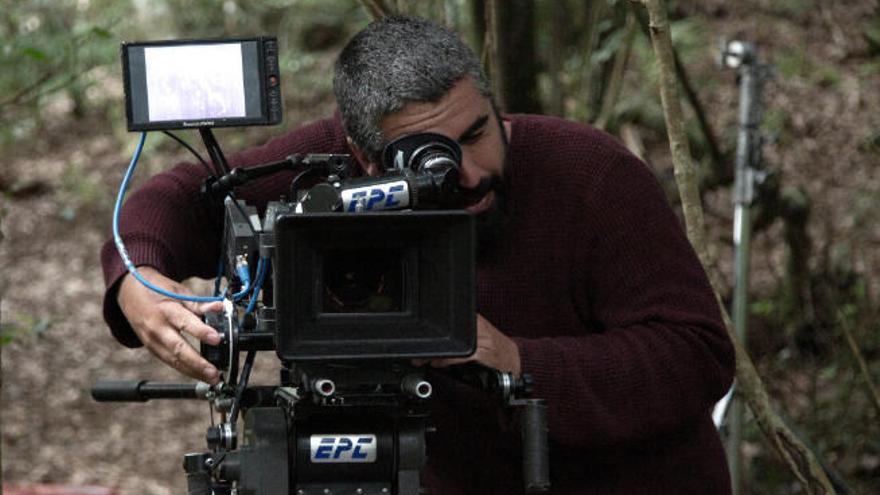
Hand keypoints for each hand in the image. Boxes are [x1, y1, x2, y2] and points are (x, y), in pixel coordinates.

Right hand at [117, 267, 223, 383]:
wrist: (129, 292)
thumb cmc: (156, 290)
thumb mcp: (178, 291)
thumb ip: (199, 303)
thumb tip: (220, 307)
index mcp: (167, 309)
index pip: (185, 322)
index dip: (201, 332)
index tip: (217, 339)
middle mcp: (157, 327)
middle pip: (178, 348)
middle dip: (197, 363)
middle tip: (214, 372)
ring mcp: (152, 340)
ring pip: (173, 360)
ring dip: (193, 372)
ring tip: (211, 379)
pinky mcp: (150, 348)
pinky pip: (168, 361)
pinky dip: (184, 369)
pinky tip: (198, 375)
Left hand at [414, 314, 520, 375]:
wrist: (514, 359)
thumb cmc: (494, 348)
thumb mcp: (477, 335)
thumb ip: (461, 332)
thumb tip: (436, 339)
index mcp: (474, 319)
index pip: (449, 323)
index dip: (432, 331)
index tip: (420, 339)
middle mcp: (478, 326)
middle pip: (448, 333)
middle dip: (431, 346)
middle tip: (419, 355)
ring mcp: (482, 339)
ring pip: (452, 345)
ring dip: (435, 354)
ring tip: (425, 360)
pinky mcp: (484, 353)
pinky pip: (461, 356)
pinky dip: (446, 361)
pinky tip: (439, 364)